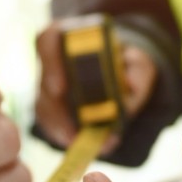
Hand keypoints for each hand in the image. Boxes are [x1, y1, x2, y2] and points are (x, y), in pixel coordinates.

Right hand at [33, 22, 157, 151]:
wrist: (119, 69)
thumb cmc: (123, 60)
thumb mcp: (138, 59)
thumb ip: (137, 69)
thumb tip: (130, 87)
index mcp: (67, 35)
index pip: (47, 41)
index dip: (51, 65)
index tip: (59, 88)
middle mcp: (51, 59)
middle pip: (44, 83)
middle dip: (58, 111)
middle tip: (74, 134)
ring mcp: (46, 84)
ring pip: (44, 107)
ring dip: (63, 129)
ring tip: (84, 145)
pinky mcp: (48, 106)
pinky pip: (50, 122)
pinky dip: (64, 136)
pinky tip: (80, 145)